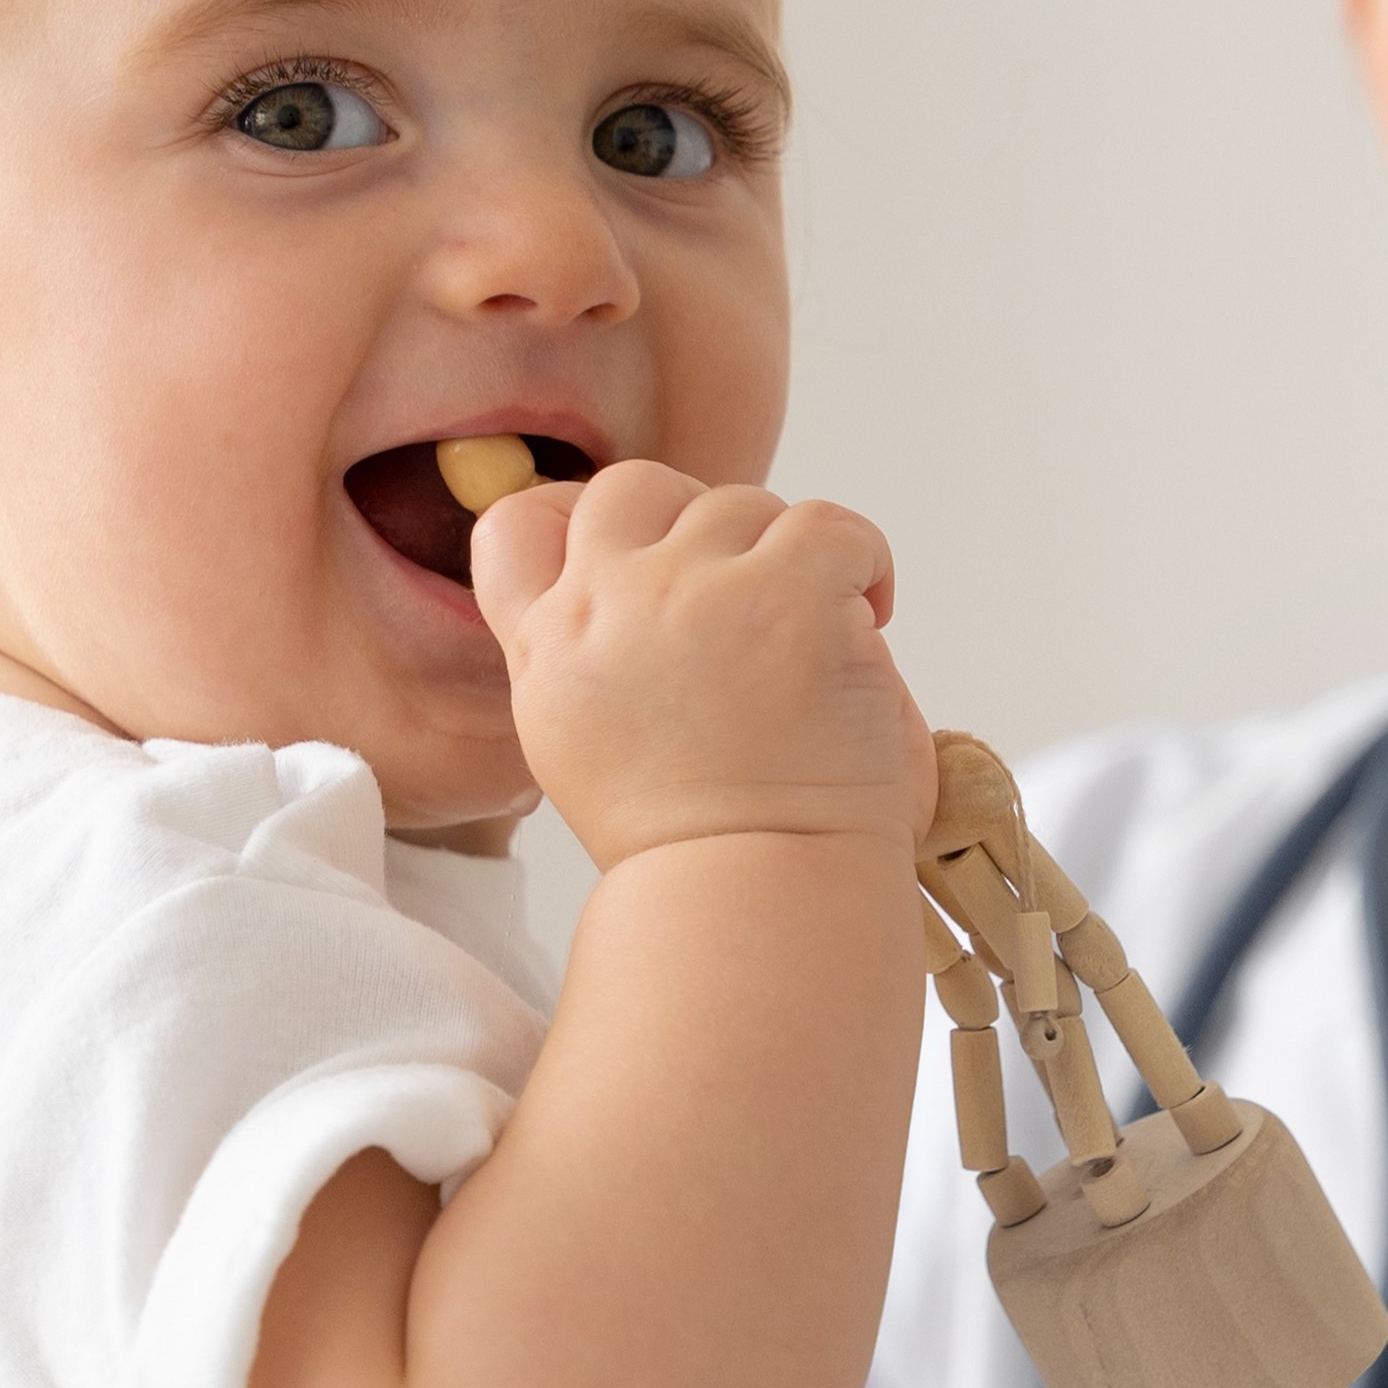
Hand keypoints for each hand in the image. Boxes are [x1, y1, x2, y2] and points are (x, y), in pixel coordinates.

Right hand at [471, 462, 929, 863]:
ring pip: (743, 506)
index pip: (515, 527)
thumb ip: (603, 662)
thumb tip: (670, 589)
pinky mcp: (784, 591)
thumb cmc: (700, 853)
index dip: (581, 521)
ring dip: (789, 560)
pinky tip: (872, 620)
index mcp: (548, 651)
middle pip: (633, 488)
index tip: (650, 559)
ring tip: (818, 641)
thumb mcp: (591, 753)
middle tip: (753, 596)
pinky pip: (833, 525)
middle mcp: (605, 605)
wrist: (753, 899)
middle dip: (697, 523)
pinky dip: (865, 562)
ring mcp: (692, 589)